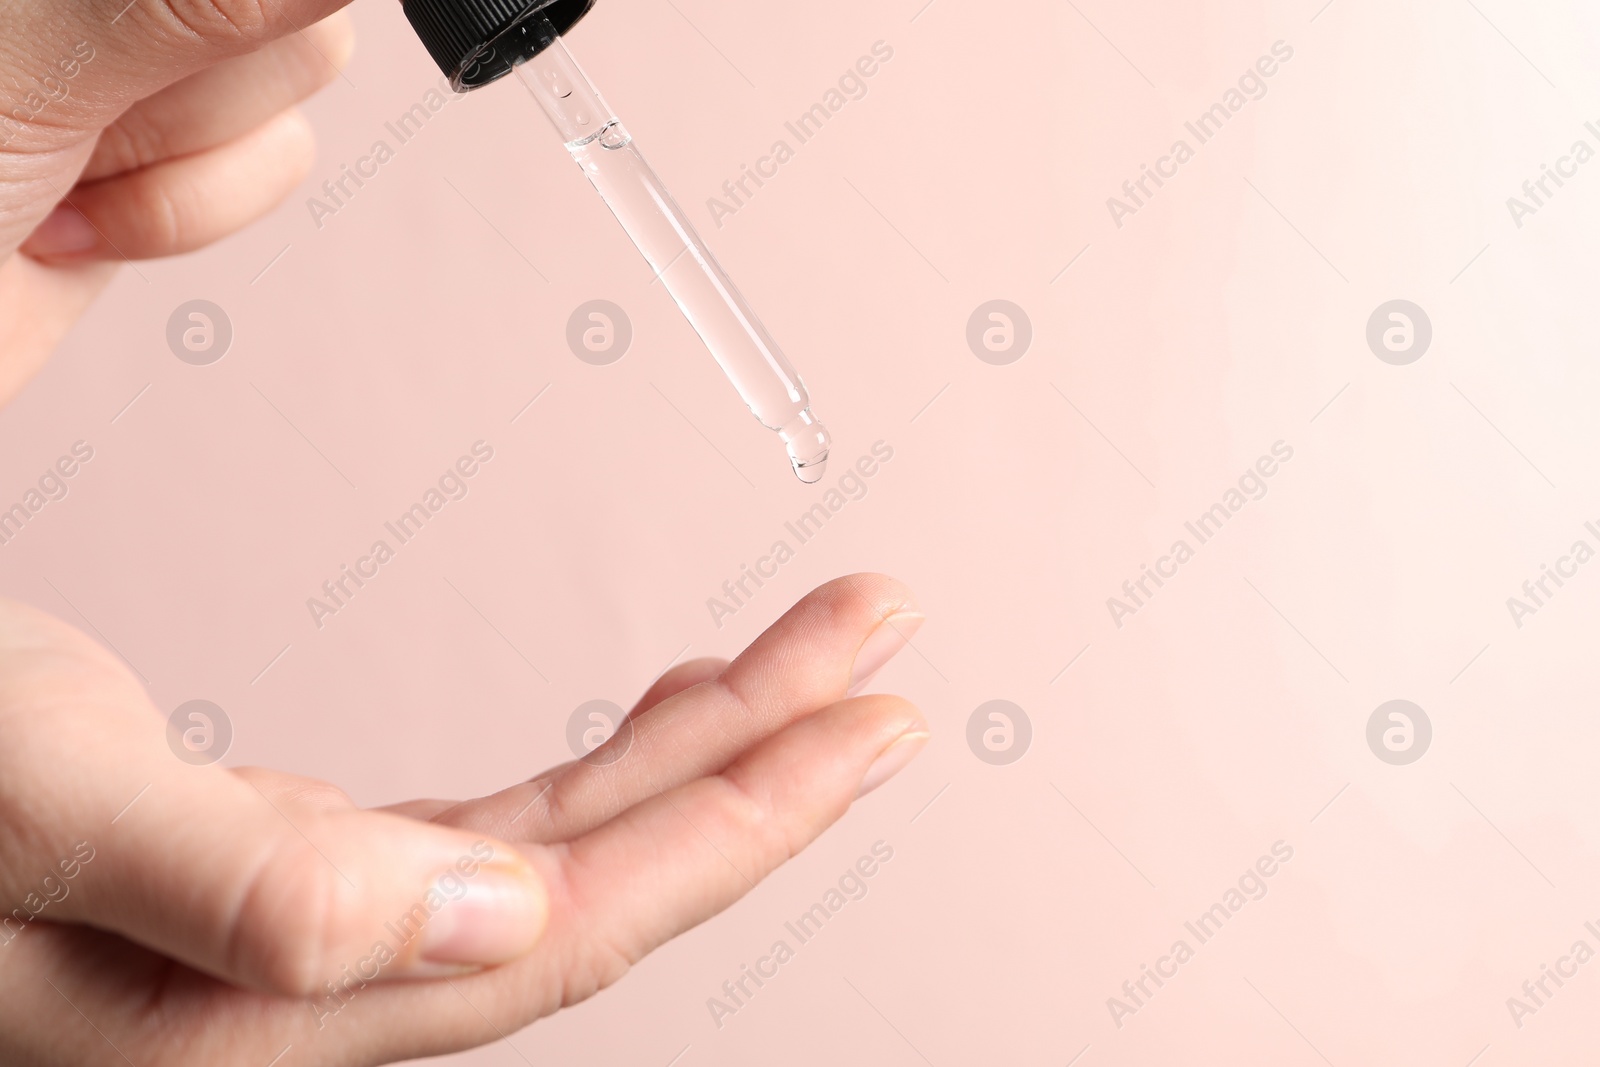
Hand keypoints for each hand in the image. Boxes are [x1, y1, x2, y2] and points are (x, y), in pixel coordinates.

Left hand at [0, 0, 358, 405]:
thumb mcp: (32, 56)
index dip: (227, 0)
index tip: (175, 45)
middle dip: (196, 69)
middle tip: (81, 96)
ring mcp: (139, 56)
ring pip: (295, 66)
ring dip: (183, 149)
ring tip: (63, 167)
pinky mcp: (166, 148)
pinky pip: (274, 157)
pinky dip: (183, 212)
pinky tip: (78, 217)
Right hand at [0, 574, 928, 1064]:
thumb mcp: (25, 807)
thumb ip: (245, 887)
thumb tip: (485, 914)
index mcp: (264, 1008)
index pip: (570, 925)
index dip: (740, 824)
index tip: (872, 718)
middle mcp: (310, 987)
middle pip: (600, 881)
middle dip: (758, 763)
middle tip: (878, 653)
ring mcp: (310, 931)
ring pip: (561, 846)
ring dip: (691, 747)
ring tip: (802, 660)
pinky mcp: (291, 872)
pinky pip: (492, 825)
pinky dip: (597, 759)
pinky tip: (657, 711)